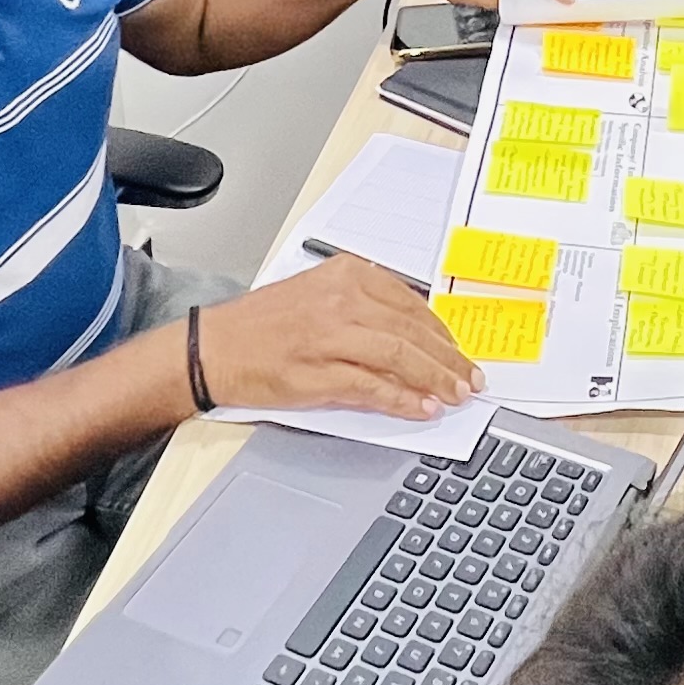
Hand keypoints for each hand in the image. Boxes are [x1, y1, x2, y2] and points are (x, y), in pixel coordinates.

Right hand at [201, 254, 482, 418]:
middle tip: (470, 379)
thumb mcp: (318, 295)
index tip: (459, 352)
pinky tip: (420, 409)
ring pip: (400, 358)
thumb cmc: (262, 324)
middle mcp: (342, 300)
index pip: (412, 304)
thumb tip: (412, 337)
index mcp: (347, 276)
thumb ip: (364, 307)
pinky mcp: (318, 373)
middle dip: (448, 360)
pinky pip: (373, 387)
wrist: (213, 347)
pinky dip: (402, 400)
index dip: (442, 333)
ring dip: (435, 380)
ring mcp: (331, 337)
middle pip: (412, 332)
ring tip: (455, 396)